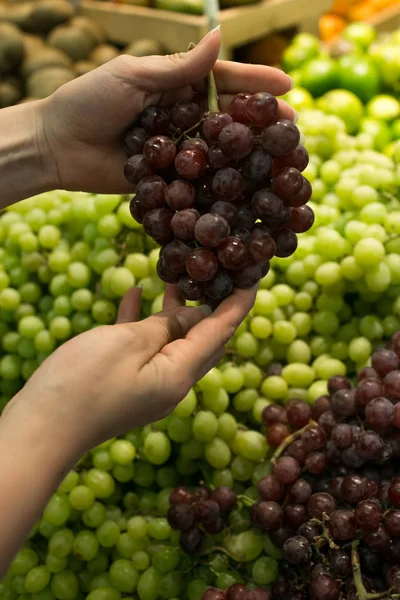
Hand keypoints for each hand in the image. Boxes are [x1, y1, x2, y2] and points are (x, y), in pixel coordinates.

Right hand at [7, 284, 256, 455]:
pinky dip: (145, 324)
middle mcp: (173, 383)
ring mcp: (150, 386)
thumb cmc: (84, 382)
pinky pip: (145, 349)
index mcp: (181, 374)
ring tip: (175, 276)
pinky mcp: (127, 385)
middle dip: (211, 305)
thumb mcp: (129, 343)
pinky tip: (136, 296)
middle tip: (215, 273)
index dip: (239, 302)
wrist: (41, 429)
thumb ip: (165, 327)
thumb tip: (192, 316)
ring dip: (176, 311)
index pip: (221, 331)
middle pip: (203, 339)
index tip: (253, 277)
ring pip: (173, 341)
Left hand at [40, 28, 294, 193]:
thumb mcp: (133, 77)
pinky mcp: (169, 179)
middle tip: (292, 128)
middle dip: (260, 122)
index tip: (286, 86)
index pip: (222, 82)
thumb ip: (178, 68)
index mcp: (175, 86)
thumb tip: (220, 37)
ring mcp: (177, 150)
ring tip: (278, 159)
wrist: (57, 146)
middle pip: (227, 119)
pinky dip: (220, 182)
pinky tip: (244, 187)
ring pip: (218, 150)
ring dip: (247, 153)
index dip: (254, 84)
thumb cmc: (89, 101)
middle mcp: (181, 118)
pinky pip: (197, 179)